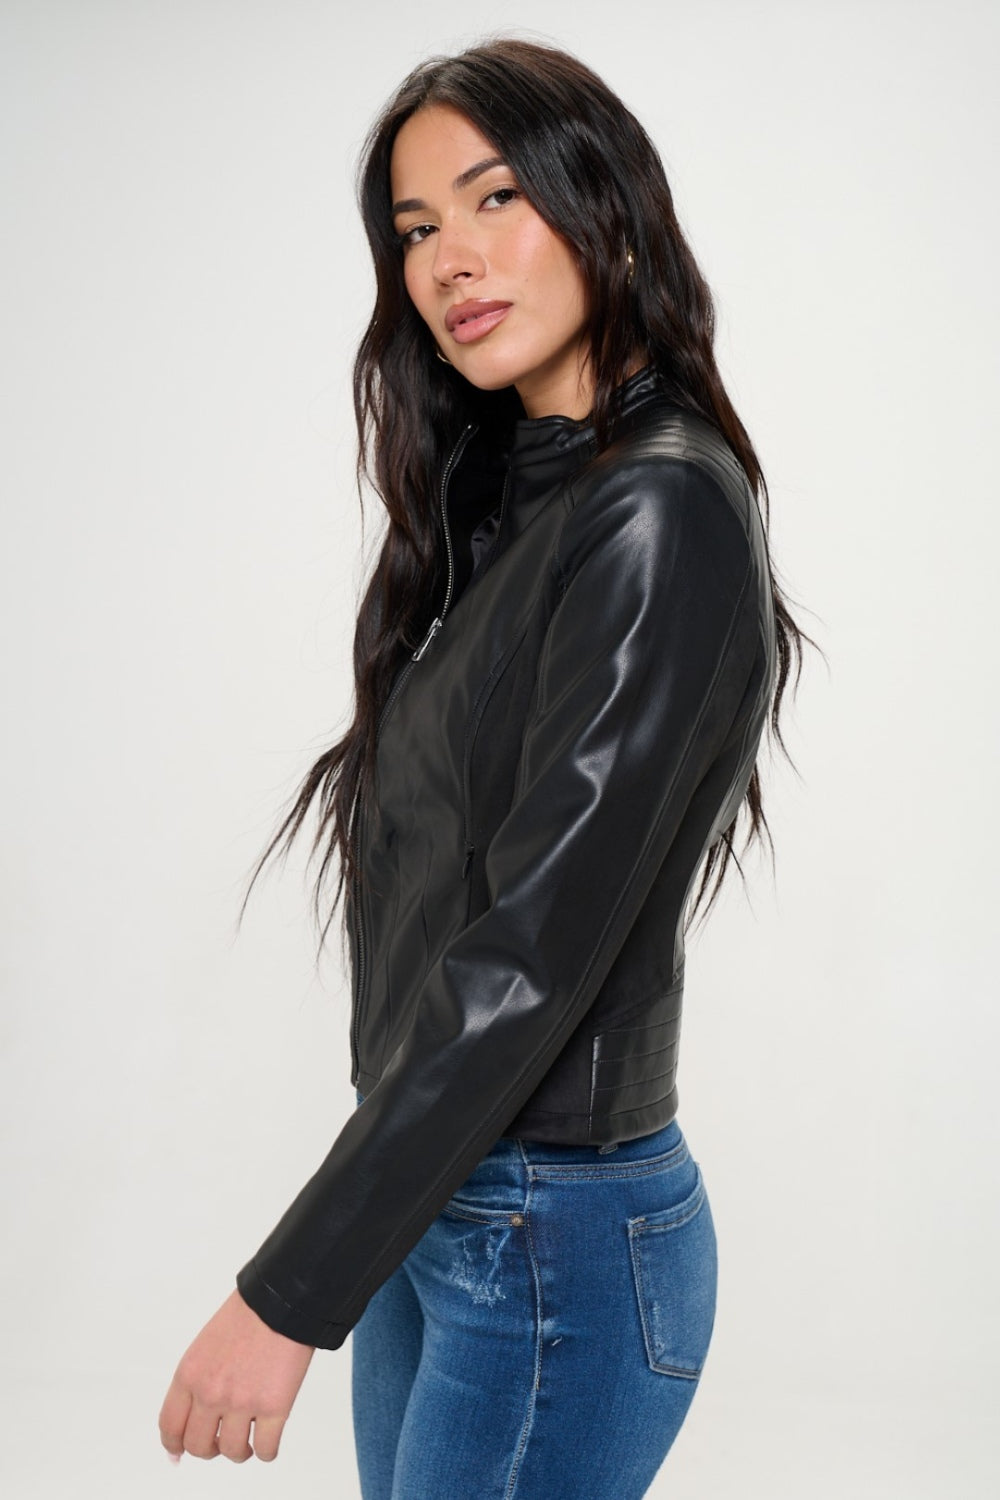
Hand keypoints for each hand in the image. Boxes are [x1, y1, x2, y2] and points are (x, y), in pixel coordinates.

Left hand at [158, 1288, 314, 1462]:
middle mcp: (210, 1393)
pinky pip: (266, 1450)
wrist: (282, 1300)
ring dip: (240, 1451)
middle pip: (199, 1446)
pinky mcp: (274, 1407)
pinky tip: (268, 1438)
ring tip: (248, 1441)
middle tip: (221, 1440)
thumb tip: (195, 1414)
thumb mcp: (206, 1345)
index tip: (180, 1451)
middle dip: (210, 1449)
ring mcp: (242, 1403)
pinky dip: (266, 1451)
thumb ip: (196, 1379)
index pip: (170, 1426)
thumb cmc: (248, 1314)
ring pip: (232, 1452)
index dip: (175, 1445)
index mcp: (189, 1375)